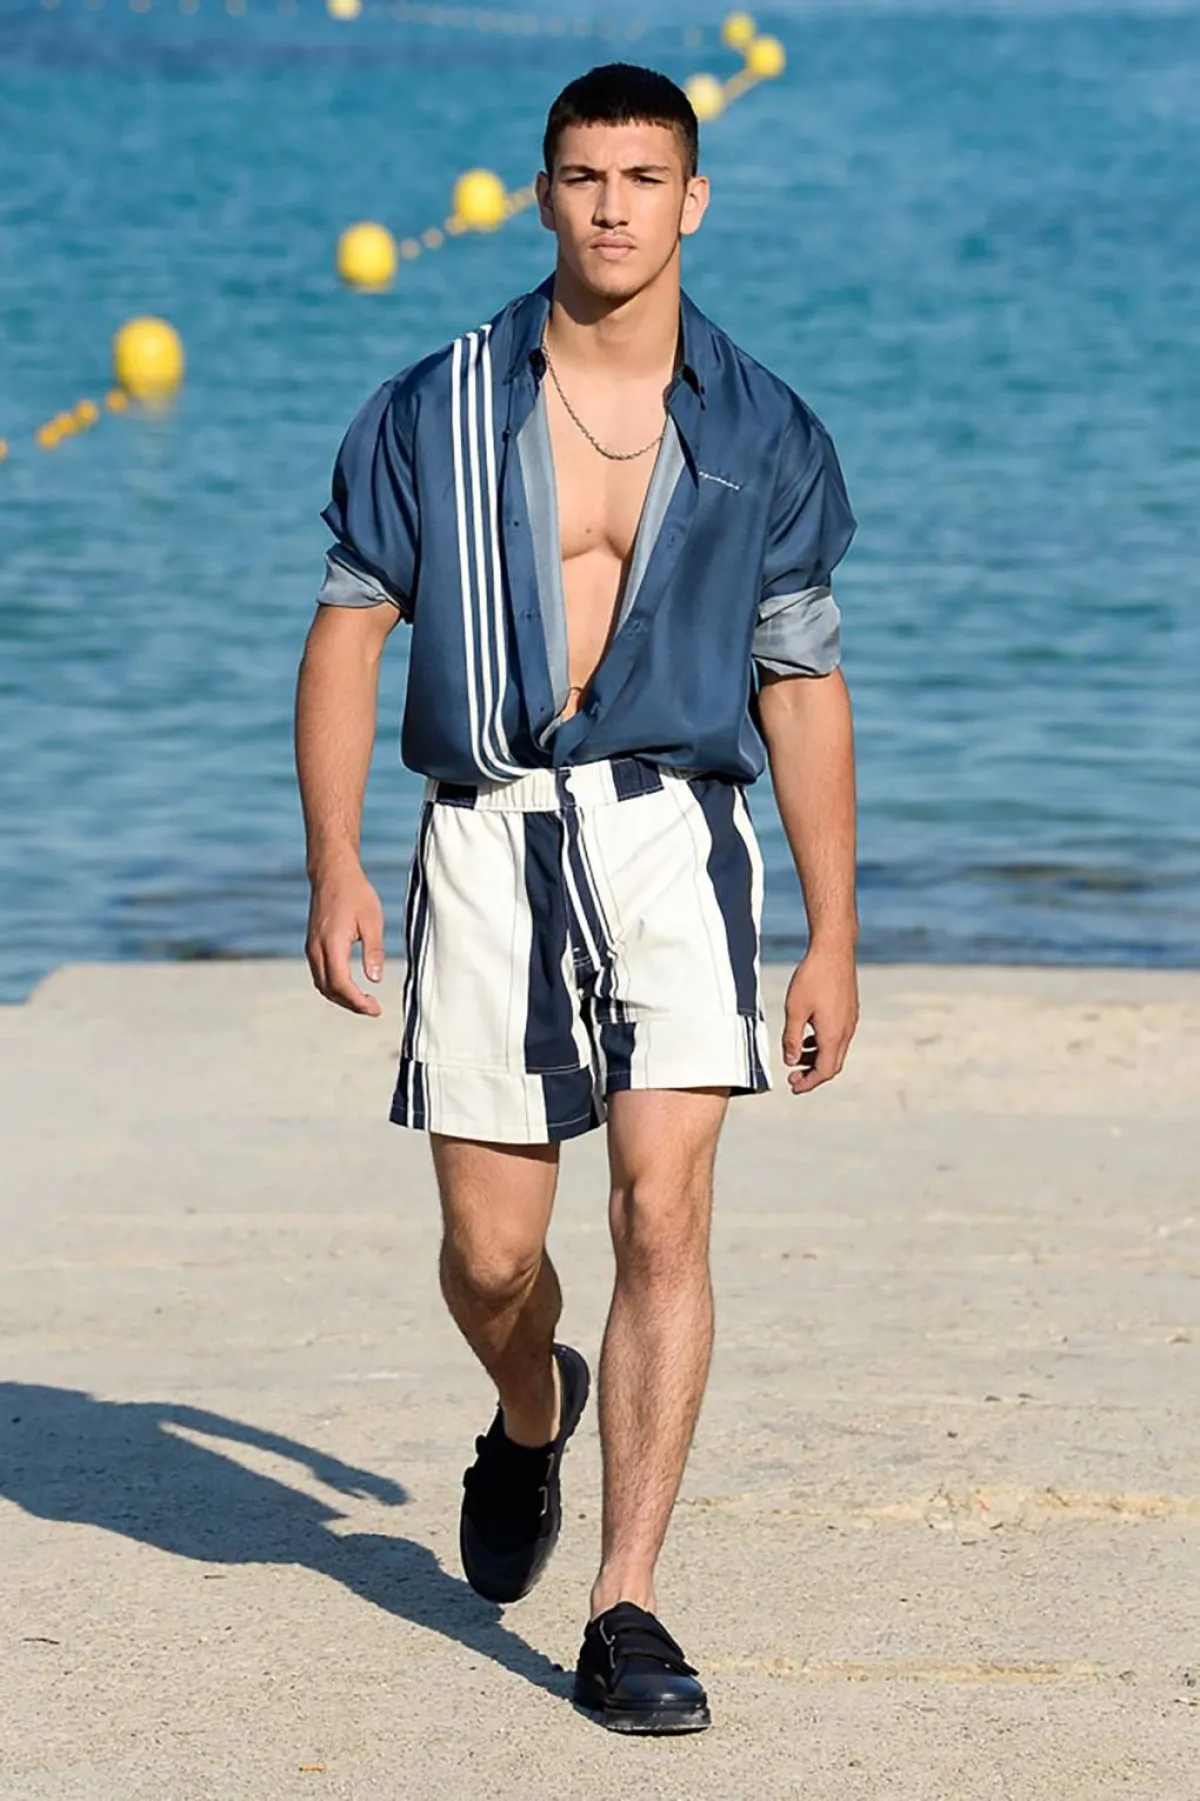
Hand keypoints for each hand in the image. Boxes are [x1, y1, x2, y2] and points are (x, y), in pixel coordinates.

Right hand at [306, 860, 385, 1016]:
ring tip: (364, 1001)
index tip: (376, 1009)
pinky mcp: (312, 945)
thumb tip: (375, 980)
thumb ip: (373, 950)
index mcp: (332, 943)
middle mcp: (316, 949)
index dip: (358, 1002)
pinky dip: (334, 987)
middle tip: (373, 1009)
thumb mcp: (372, 920)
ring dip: (341, 998)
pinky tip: (351, 987)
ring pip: (322, 985)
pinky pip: (319, 974)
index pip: (341, 984)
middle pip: (329, 990)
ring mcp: (311, 948)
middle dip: (351, 1004)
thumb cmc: (355, 893)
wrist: (332, 874)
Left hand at [782, 944, 858, 1093]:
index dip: (808, 1083)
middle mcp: (845, 1031)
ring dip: (817, 1059)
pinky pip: (838, 1037)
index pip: (824, 1072)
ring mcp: (850, 1021)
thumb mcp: (794, 1010)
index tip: (794, 1086)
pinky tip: (808, 1036)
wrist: (834, 950)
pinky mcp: (849, 1011)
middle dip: (813, 1075)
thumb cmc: (813, 977)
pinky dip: (823, 1044)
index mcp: (833, 1035)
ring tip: (798, 1056)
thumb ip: (792, 1039)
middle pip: (832, 1065)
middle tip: (793, 1076)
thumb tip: (791, 1061)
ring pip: (835, 1051)